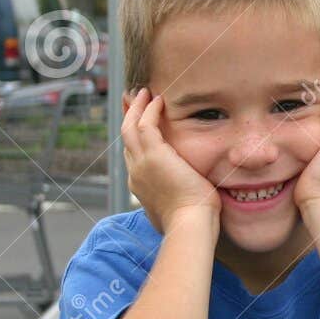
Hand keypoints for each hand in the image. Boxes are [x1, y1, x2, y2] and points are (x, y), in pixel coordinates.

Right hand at [121, 88, 218, 233]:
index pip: (133, 155)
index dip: (135, 138)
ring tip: (145, 93)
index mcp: (141, 186)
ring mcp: (142, 164)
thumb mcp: (178, 210)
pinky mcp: (154, 155)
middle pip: (126, 138)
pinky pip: (146, 125)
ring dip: (136, 108)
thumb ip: (176, 201)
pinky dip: (149, 110)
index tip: (139, 125)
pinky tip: (159, 100)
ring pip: (130, 128)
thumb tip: (184, 202)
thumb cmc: (192, 223)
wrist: (190, 225)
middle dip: (128, 117)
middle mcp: (136, 173)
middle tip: (132, 100)